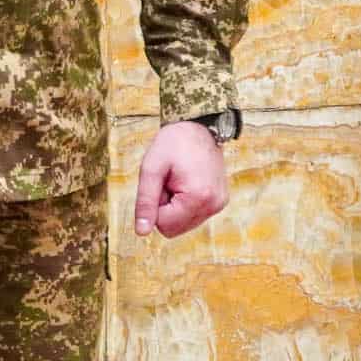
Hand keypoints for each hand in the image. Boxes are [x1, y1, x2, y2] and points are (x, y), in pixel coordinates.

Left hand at [134, 120, 231, 237]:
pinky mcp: (219, 203)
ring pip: (182, 224)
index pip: (163, 225)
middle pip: (173, 229)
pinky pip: (192, 216)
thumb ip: (145, 202)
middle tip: (168, 181)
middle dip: (164, 208)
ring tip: (177, 181)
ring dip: (173, 206)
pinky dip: (183, 204)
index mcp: (198, 198)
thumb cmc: (173, 143)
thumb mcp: (151, 169)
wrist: (199, 127)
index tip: (162, 182)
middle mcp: (213, 206)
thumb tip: (141, 232)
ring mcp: (218, 205)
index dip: (155, 205)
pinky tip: (186, 183)